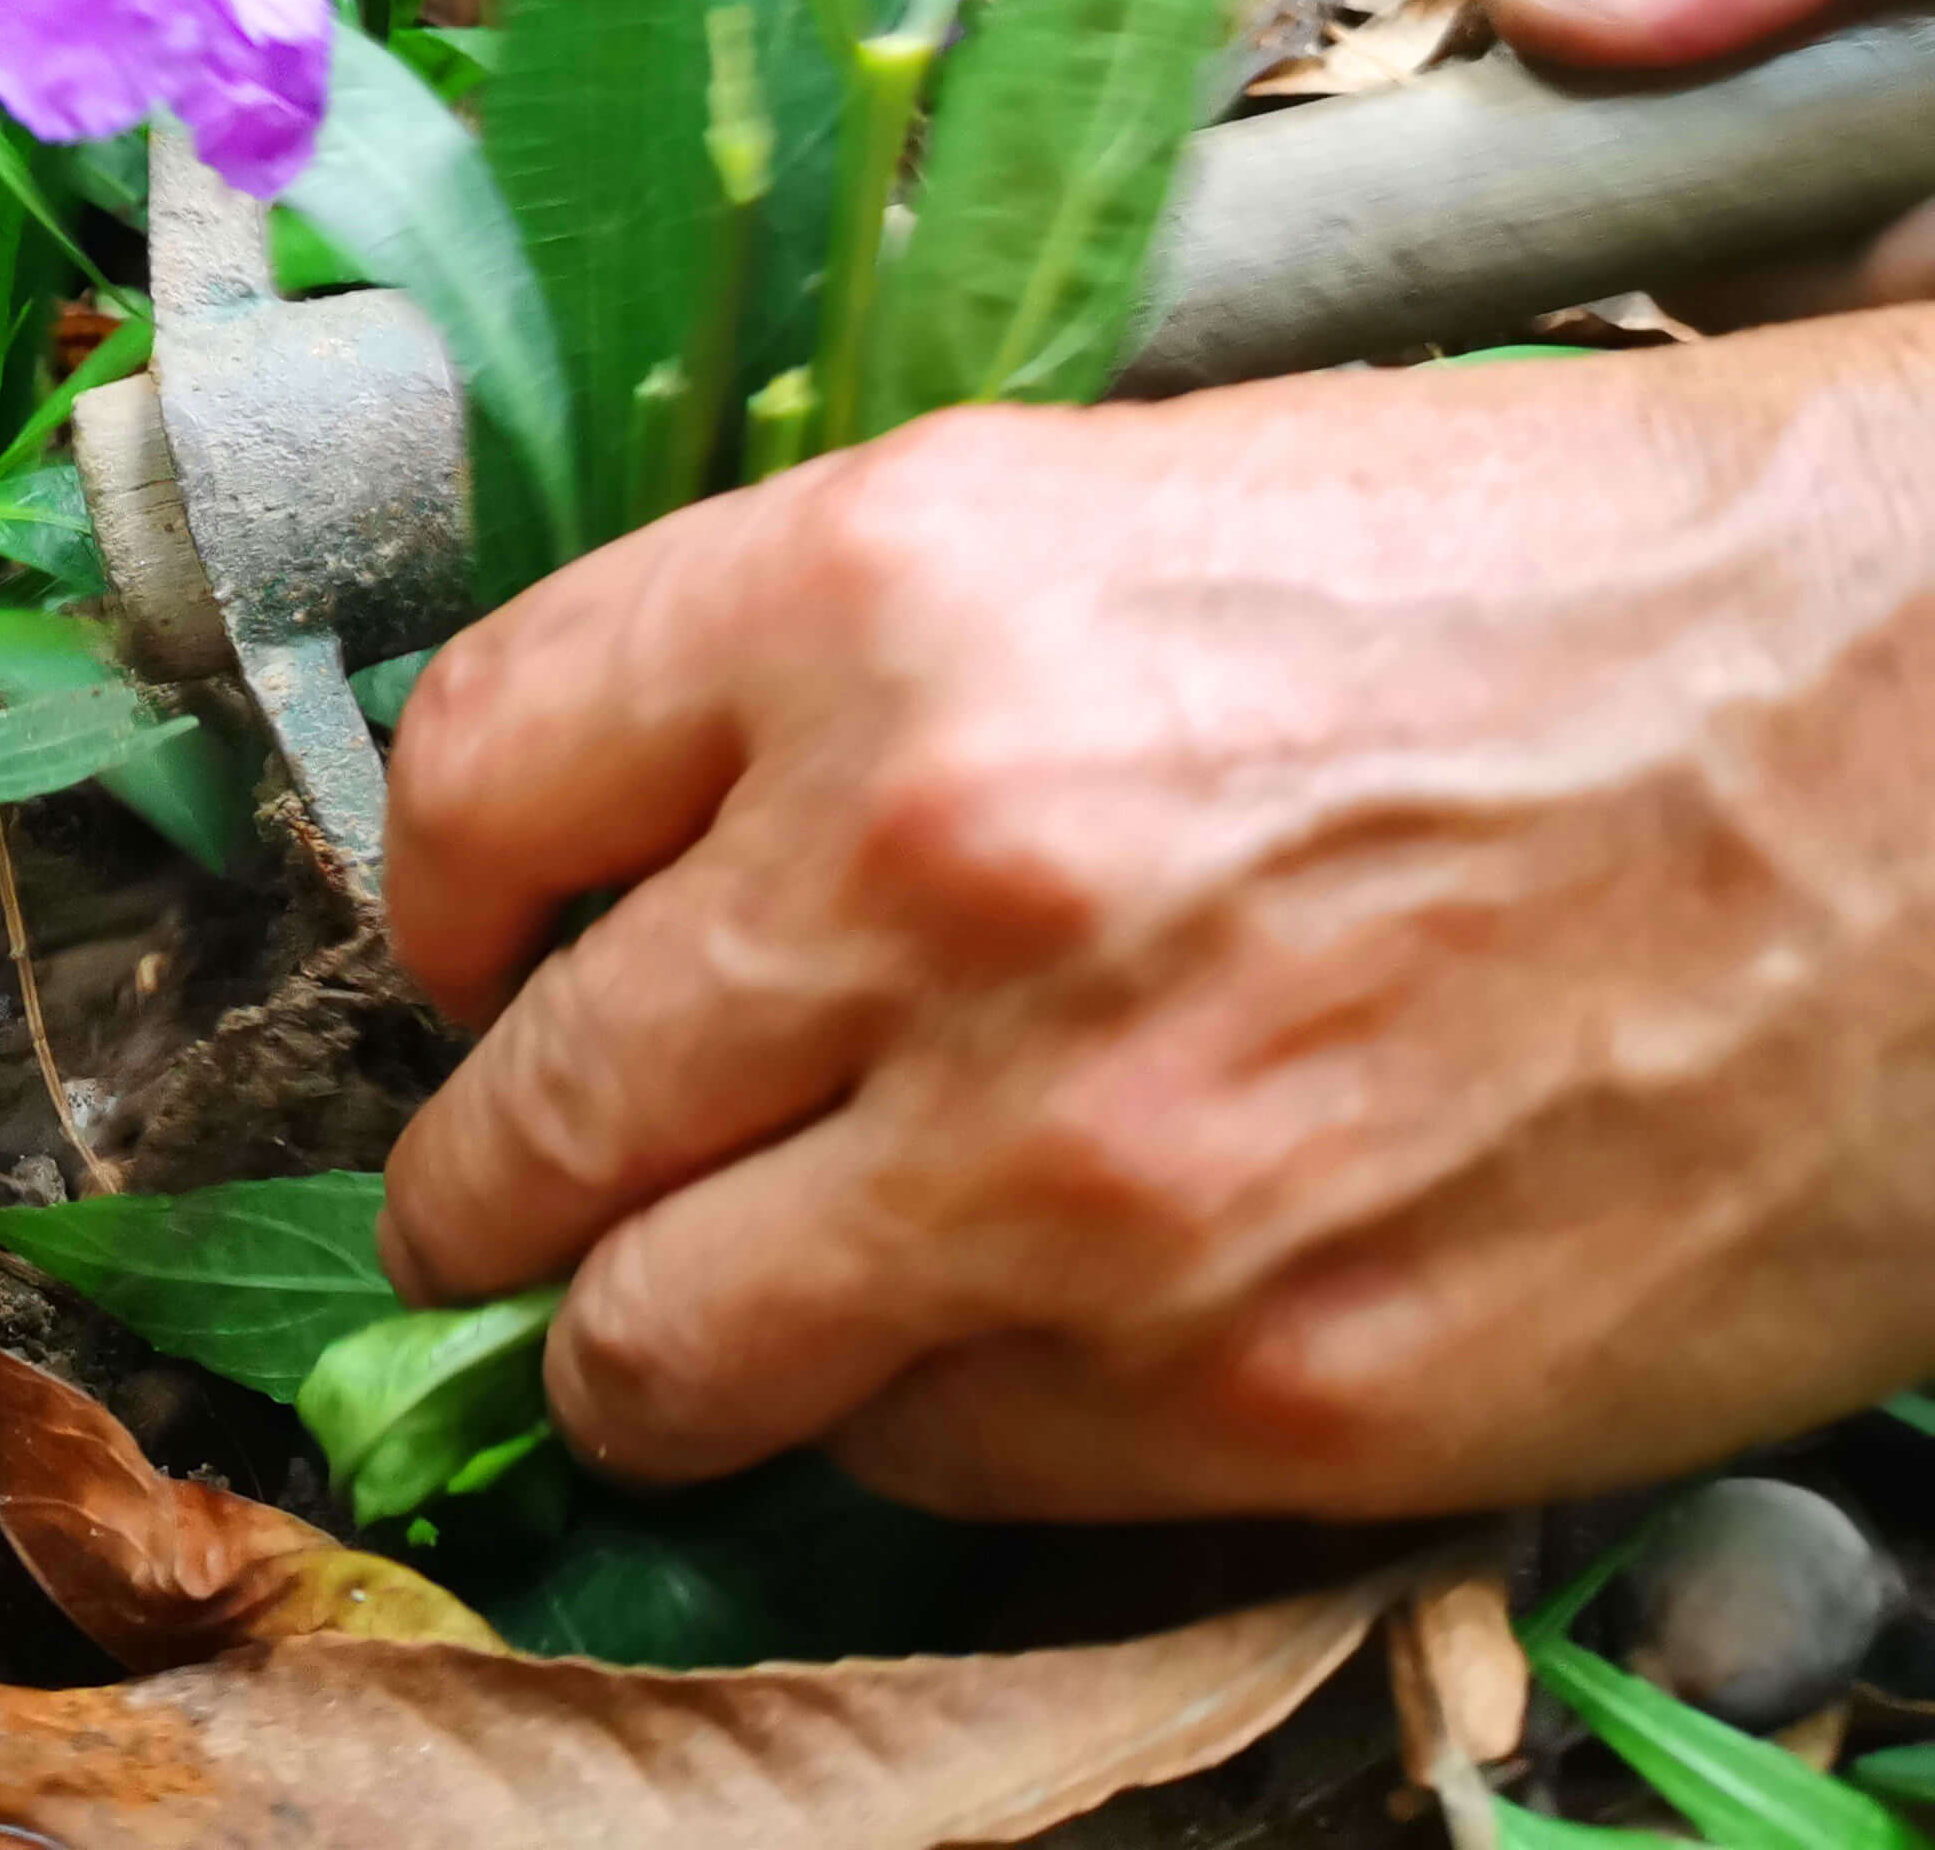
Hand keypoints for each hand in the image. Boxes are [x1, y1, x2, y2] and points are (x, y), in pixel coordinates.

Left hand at [376, 316, 1934, 1516]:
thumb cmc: (1543, 598)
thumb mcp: (1121, 513)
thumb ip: (826, 685)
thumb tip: (623, 866)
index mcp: (878, 601)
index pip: (470, 782)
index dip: (436, 893)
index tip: (473, 952)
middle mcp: (930, 881)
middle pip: (513, 1122)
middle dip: (492, 1173)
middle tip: (530, 1187)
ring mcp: (1074, 1168)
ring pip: (654, 1357)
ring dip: (654, 1339)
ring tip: (721, 1296)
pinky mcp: (1237, 1393)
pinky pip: (914, 1466)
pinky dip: (912, 1412)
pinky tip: (1009, 1323)